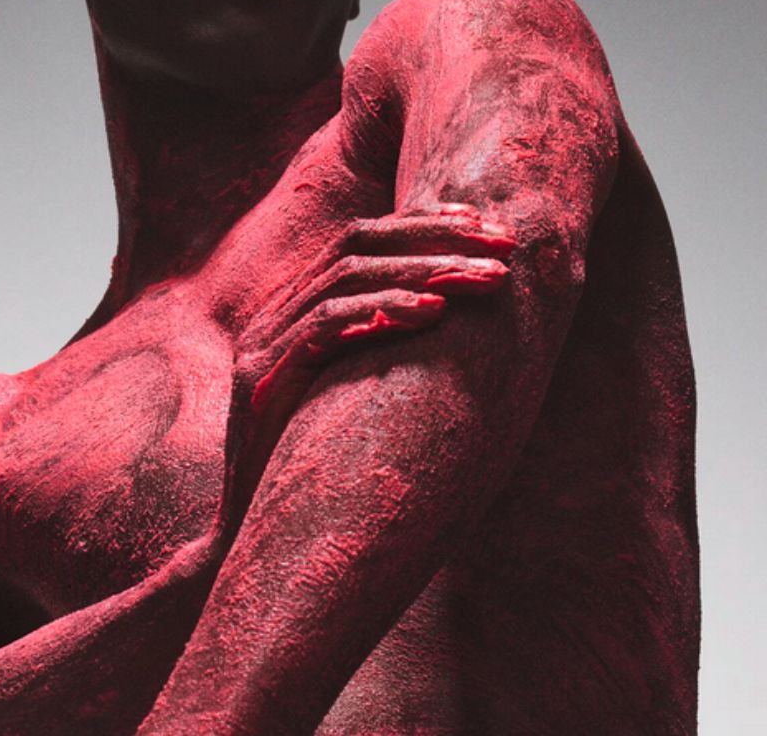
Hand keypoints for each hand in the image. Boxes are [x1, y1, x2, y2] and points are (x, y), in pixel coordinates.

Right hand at [215, 203, 513, 539]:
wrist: (261, 542)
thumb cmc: (324, 471)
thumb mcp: (359, 395)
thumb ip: (387, 349)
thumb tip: (467, 318)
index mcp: (297, 311)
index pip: (361, 241)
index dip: (424, 225)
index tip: (487, 226)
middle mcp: (275, 316)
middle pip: (356, 243)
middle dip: (436, 237)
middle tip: (505, 246)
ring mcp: (263, 345)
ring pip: (348, 277)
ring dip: (426, 271)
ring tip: (489, 280)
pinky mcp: (260, 380)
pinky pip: (326, 326)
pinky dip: (383, 312)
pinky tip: (436, 314)